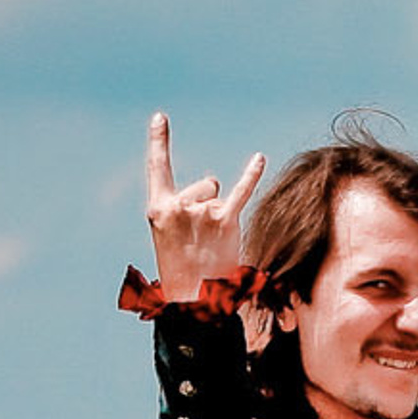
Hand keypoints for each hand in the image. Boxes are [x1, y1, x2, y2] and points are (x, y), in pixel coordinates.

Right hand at [144, 113, 262, 304]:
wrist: (195, 301)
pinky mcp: (227, 222)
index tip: (160, 117)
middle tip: (199, 238)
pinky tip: (259, 158)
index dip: (158, 141)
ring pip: (218, 195)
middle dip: (205, 203)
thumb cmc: (181, 269)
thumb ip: (182, 206)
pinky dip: (252, 175)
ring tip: (212, 242)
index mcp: (158, 208)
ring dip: (218, 214)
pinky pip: (241, 192)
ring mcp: (203, 212)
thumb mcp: (168, 235)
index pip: (157, 167)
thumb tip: (214, 183)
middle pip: (204, 185)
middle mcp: (179, 205)